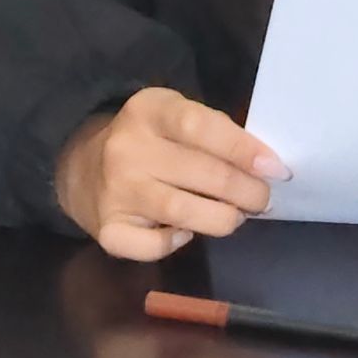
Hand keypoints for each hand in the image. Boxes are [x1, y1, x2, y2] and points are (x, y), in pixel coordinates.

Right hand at [54, 87, 287, 261]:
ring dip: (223, 218)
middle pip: (201, 174)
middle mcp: (127, 149)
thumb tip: (265, 166)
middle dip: (246, 191)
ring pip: (184, 212)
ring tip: (236, 215)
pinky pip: (155, 246)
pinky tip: (185, 232)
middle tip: (262, 198)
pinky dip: (178, 243)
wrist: (81, 167)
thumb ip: (214, 132)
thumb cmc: (149, 141)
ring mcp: (115, 191)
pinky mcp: (108, 228)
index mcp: (149, 110)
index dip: (243, 149)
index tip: (276, 169)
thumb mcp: (174, 116)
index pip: (201, 127)